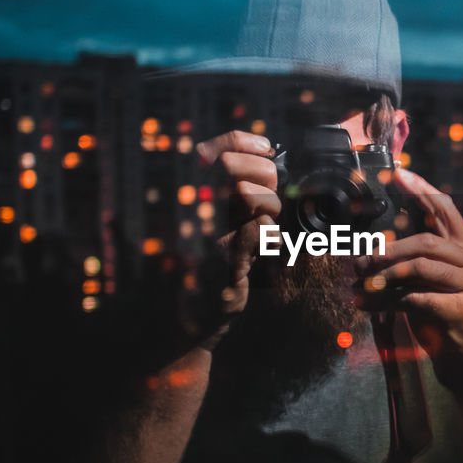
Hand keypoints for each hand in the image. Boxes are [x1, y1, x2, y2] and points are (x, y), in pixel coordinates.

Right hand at [194, 131, 280, 338]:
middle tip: (264, 201)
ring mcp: (205, 233)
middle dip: (264, 178)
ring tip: (262, 228)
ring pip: (251, 195)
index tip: (263, 152)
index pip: (217, 149)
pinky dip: (272, 238)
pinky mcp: (223, 260)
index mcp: (192, 193)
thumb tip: (264, 156)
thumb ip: (232, 188)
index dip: (244, 144)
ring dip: (269, 210)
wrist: (190, 319)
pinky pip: (261, 231)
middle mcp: (193, 207)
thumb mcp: (215, 219)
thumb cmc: (210, 264)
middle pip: (234, 165)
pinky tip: (265, 250)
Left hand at [356, 166, 462, 366]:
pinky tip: (371, 307)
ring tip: (364, 284)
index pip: (446, 210)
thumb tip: (371, 253)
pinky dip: (389, 302)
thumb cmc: (447, 325)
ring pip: (421, 267)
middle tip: (362, 260)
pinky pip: (417, 298)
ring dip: (386, 275)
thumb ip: (414, 265)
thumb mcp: (433, 287)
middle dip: (389, 250)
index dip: (422, 190)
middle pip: (427, 242)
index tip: (399, 173)